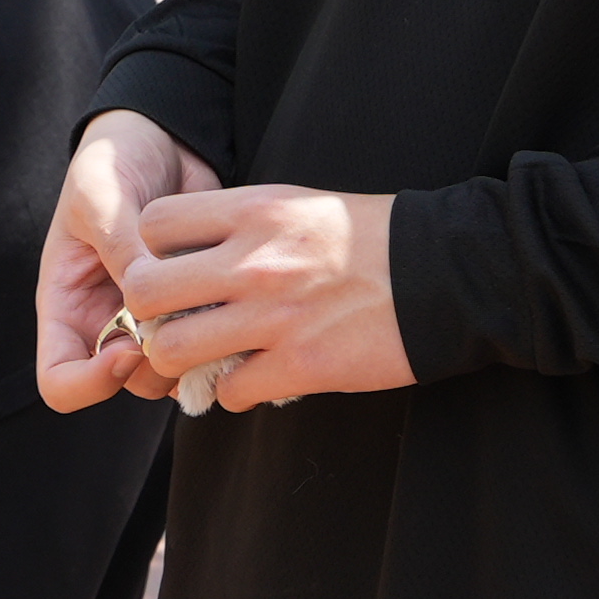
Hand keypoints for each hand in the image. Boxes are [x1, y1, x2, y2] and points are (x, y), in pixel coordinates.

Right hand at [34, 110, 218, 410]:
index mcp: (67, 307)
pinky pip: (211, 342)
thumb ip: (121, 248)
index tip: (128, 348)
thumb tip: (147, 301)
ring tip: (215, 310)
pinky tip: (238, 305)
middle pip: (126, 385)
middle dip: (157, 366)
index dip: (90, 382)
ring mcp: (153, 317)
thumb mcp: (101, 197)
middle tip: (184, 325)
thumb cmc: (113, 162)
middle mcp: (107, 322)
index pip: (60, 381)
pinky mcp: (195, 303)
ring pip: (174, 371)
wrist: (160, 137)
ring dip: (197, 353)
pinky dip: (225, 335)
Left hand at [115, 182, 410, 410]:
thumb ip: (240, 224)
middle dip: (148, 312)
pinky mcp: (302, 364)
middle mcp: (255, 260)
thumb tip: (184, 255)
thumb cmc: (376, 239)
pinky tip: (254, 379)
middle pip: (143, 290)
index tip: (168, 269)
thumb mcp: (301, 206)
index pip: (153, 224)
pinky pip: (229, 391)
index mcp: (255, 211)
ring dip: (179, 361)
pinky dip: (233, 392)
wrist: (454, 275)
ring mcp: (275, 315)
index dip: (147, 250)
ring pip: (171, 348)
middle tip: (170, 322)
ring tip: (203, 359)